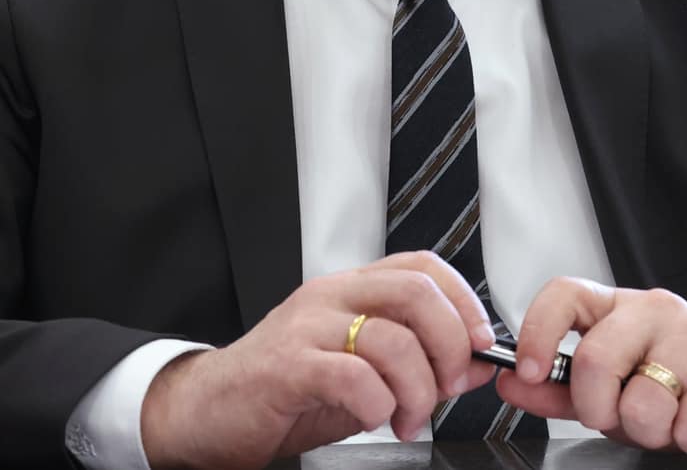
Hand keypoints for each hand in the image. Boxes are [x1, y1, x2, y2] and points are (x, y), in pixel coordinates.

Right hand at [139, 251, 498, 469]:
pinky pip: (351, 375)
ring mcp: (306, 328)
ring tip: (407, 419)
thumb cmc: (282, 393)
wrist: (206, 413)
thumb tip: (477, 364)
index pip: (422, 267)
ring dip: (417, 390)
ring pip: (391, 339)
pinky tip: (372, 418)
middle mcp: (329, 298)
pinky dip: (376, 402)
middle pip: (415, 292)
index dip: (463, 301)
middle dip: (449, 343)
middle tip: (449, 385)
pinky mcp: (287, 366)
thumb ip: (417, 365)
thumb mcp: (360, 375)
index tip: (479, 343)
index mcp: (349, 291)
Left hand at [496, 279, 686, 460]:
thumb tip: (509, 384)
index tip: (526, 371)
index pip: (565, 294)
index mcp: (619, 309)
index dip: (537, 331)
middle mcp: (656, 310)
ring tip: (667, 420)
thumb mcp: (615, 385)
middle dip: (598, 408)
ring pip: (644, 399)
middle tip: (617, 416)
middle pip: (596, 357)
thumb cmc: (680, 383)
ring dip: (650, 431)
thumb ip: (559, 388)